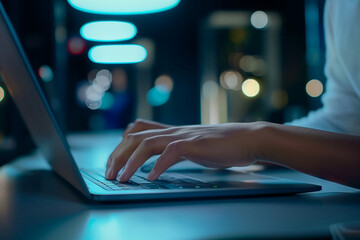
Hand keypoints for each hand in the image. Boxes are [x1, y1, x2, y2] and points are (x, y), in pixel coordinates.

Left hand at [105, 119, 262, 181]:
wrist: (246, 138)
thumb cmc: (221, 145)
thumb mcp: (192, 145)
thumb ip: (175, 148)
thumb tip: (159, 160)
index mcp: (171, 132)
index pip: (138, 131)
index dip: (121, 145)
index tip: (113, 162)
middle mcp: (173, 131)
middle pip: (135, 137)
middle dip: (117, 156)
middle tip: (109, 175)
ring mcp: (184, 136)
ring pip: (148, 144)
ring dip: (131, 162)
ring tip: (121, 179)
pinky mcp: (195, 144)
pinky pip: (171, 152)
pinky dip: (158, 165)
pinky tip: (151, 177)